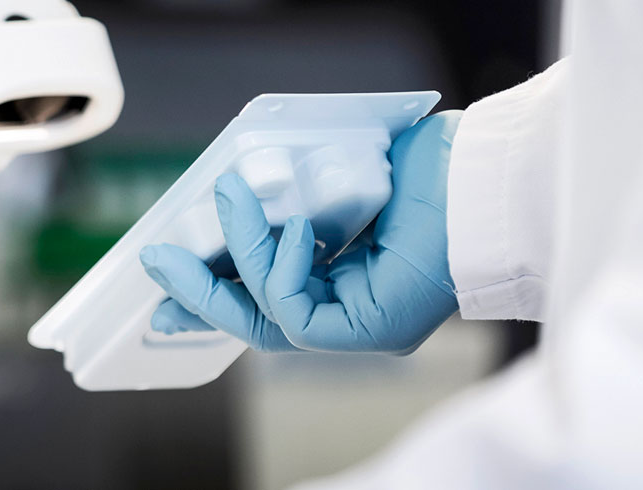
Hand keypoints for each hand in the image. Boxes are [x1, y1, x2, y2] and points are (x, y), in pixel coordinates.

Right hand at [138, 111, 462, 353]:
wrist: (485, 173)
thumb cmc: (426, 168)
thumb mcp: (332, 182)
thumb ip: (285, 202)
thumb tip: (231, 194)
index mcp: (348, 279)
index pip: (267, 297)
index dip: (213, 288)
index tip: (168, 272)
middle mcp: (354, 312)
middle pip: (257, 320)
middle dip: (201, 294)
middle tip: (157, 263)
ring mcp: (362, 328)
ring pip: (269, 318)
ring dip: (235, 260)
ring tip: (225, 198)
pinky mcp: (370, 331)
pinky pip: (297, 315)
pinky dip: (280, 270)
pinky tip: (296, 227)